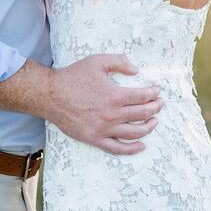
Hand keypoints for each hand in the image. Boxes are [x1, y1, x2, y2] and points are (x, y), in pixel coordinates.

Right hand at [45, 54, 164, 155]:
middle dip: (155, 108)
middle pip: (142, 114)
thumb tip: (136, 70)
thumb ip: (119, 62)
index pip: (143, 97)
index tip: (156, 91)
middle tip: (159, 104)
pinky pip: (117, 148)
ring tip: (154, 121)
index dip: (153, 94)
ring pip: (134, 133)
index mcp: (114, 95)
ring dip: (148, 127)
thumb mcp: (97, 61)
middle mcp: (111, 114)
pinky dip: (132, 149)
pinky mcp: (94, 139)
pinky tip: (141, 145)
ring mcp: (103, 129)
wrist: (50, 95)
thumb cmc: (73, 77)